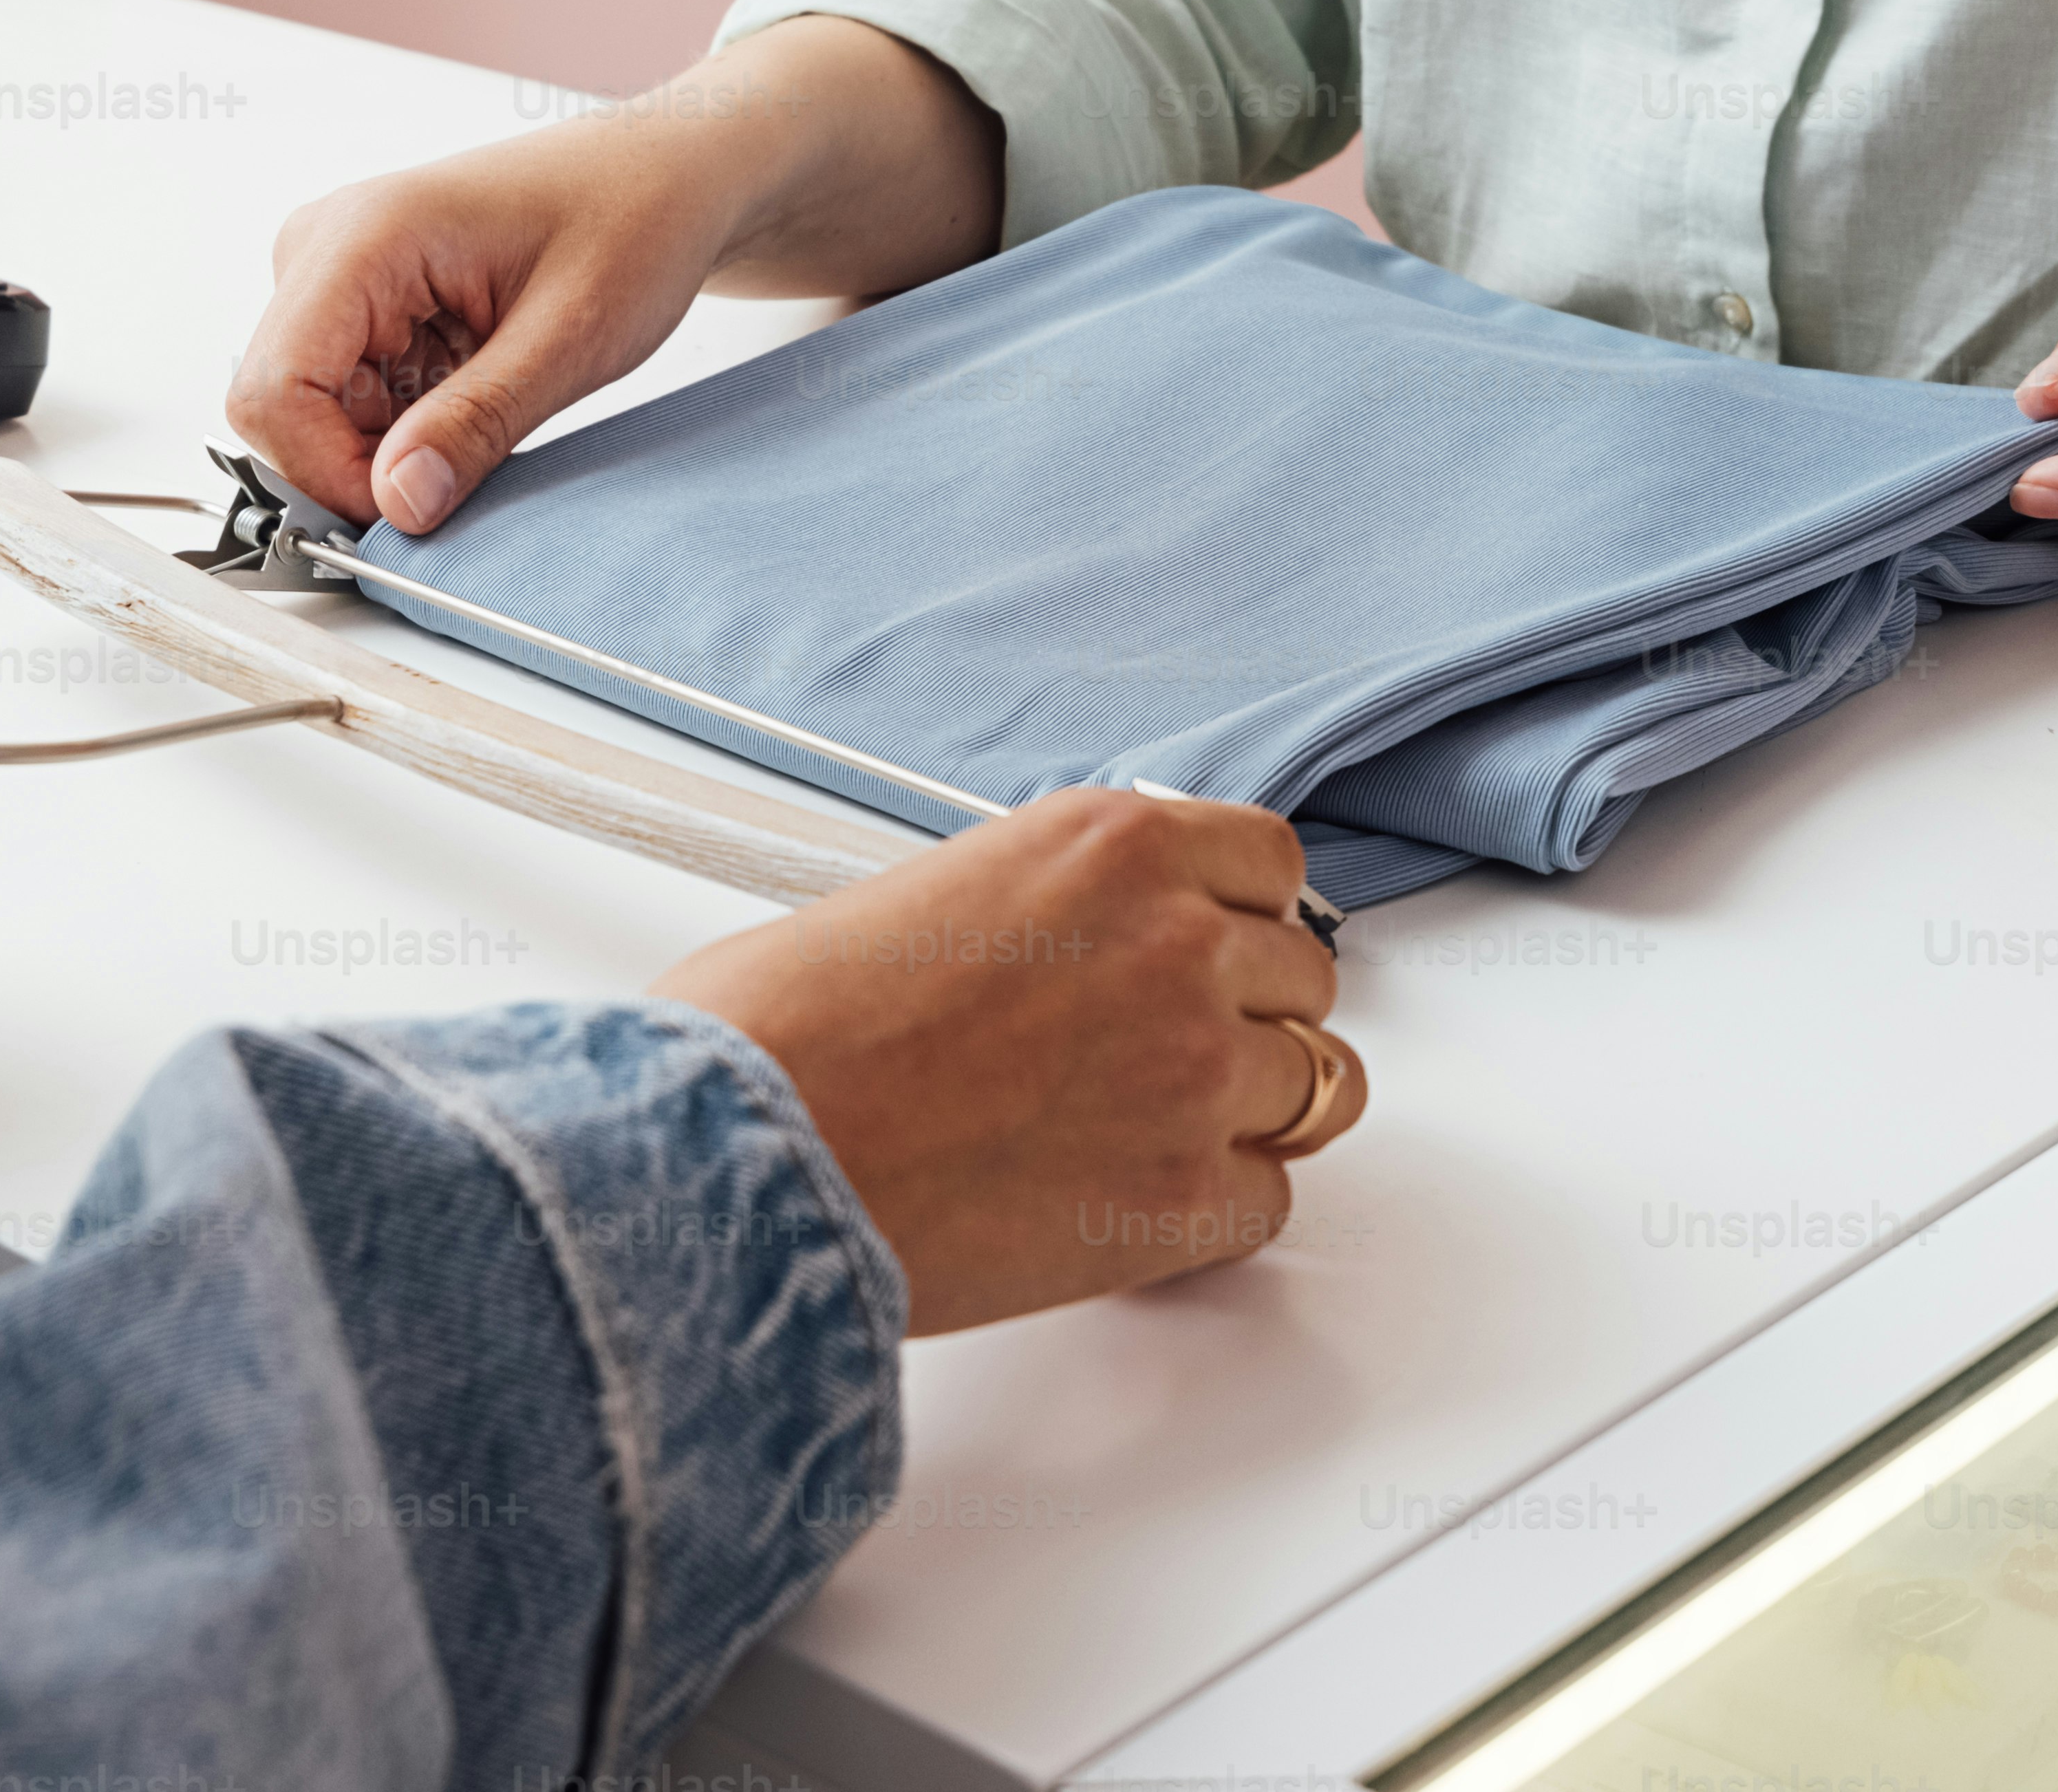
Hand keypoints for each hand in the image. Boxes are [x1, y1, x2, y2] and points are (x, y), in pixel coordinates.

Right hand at [225, 119, 738, 541]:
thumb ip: (476, 422)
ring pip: (316, 413)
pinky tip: (477, 390)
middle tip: (468, 466)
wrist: (663, 175)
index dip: (327, 474)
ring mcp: (338, 274)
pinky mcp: (361, 301)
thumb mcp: (571, 336)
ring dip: (394, 445)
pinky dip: (409, 424)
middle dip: (363, 464)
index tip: (411, 510)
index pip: (273, 390)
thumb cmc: (632, 216)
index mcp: (364, 235)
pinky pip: (351, 397)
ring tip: (492, 402)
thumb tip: (398, 504)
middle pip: (284, 408)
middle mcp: (327, 247)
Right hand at [655, 789, 1364, 1334]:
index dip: (1240, 917)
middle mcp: (1179, 940)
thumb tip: (1053, 953)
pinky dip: (1218, 1213)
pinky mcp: (1185, 1197)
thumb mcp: (928, 892)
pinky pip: (1271, 1202)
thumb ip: (1040, 911)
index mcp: (1111, 844)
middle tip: (1164, 1057)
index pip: (1269, 863)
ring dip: (1248, 1112)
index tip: (1214, 948)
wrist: (742, 1155)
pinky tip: (1136, 1208)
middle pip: (1302, 977)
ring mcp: (1199, 1069)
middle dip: (1246, 1015)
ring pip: (1316, 1087)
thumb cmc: (781, 1031)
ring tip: (1151, 1136)